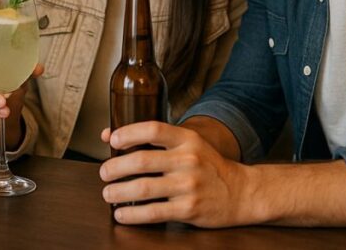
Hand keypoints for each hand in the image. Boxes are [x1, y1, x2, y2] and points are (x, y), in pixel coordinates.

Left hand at [98, 121, 253, 227]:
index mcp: (187, 139)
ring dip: (118, 192)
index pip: (153, 129)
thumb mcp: (187, 144)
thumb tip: (108, 135)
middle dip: (115, 168)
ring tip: (108, 193)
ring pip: (143, 189)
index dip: (128, 133)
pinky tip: (122, 214)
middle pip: (142, 161)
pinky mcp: (189, 209)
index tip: (113, 141)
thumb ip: (152, 138)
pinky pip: (154, 212)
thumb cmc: (207, 166)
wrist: (241, 193)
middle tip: (104, 173)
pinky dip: (133, 215)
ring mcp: (189, 186)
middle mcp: (188, 160)